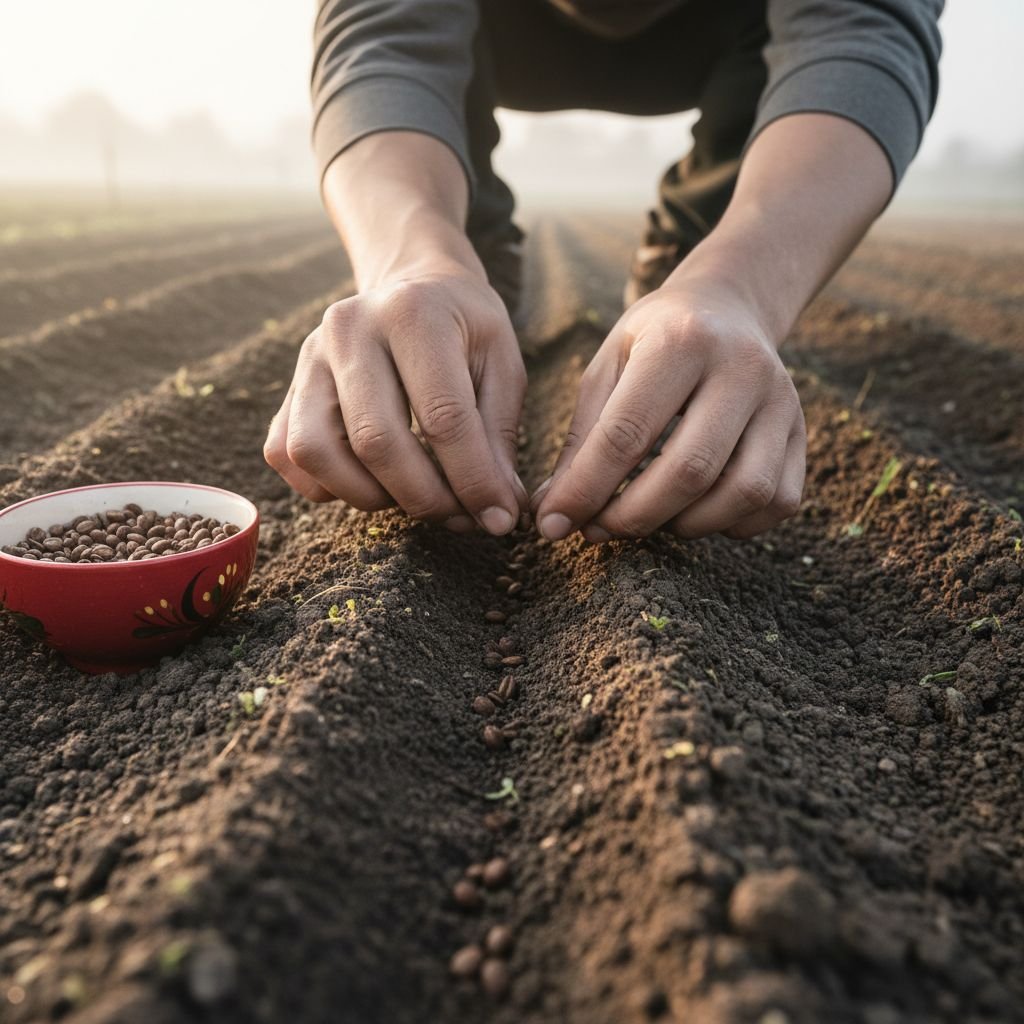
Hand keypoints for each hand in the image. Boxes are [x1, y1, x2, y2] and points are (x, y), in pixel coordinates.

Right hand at [264, 270, 527, 534]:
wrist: (414, 287)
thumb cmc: (465, 332)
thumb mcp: (502, 367)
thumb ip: (500, 438)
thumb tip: (497, 513)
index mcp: (413, 314)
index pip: (443, 417)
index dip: (473, 480)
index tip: (497, 517)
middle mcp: (348, 329)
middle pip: (376, 441)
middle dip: (424, 497)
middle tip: (458, 516)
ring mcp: (308, 357)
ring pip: (316, 452)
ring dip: (368, 495)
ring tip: (410, 495)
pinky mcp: (287, 386)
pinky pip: (286, 455)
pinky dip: (327, 486)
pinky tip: (372, 481)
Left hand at [533, 276, 805, 540]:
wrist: (728, 306)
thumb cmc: (654, 342)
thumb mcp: (608, 367)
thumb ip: (581, 439)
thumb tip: (552, 513)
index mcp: (681, 341)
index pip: (627, 432)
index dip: (585, 489)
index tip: (552, 523)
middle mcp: (741, 368)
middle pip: (689, 470)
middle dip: (632, 516)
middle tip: (596, 530)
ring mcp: (782, 402)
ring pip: (744, 493)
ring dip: (686, 524)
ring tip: (650, 517)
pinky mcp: (803, 432)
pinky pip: (778, 502)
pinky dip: (734, 525)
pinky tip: (696, 511)